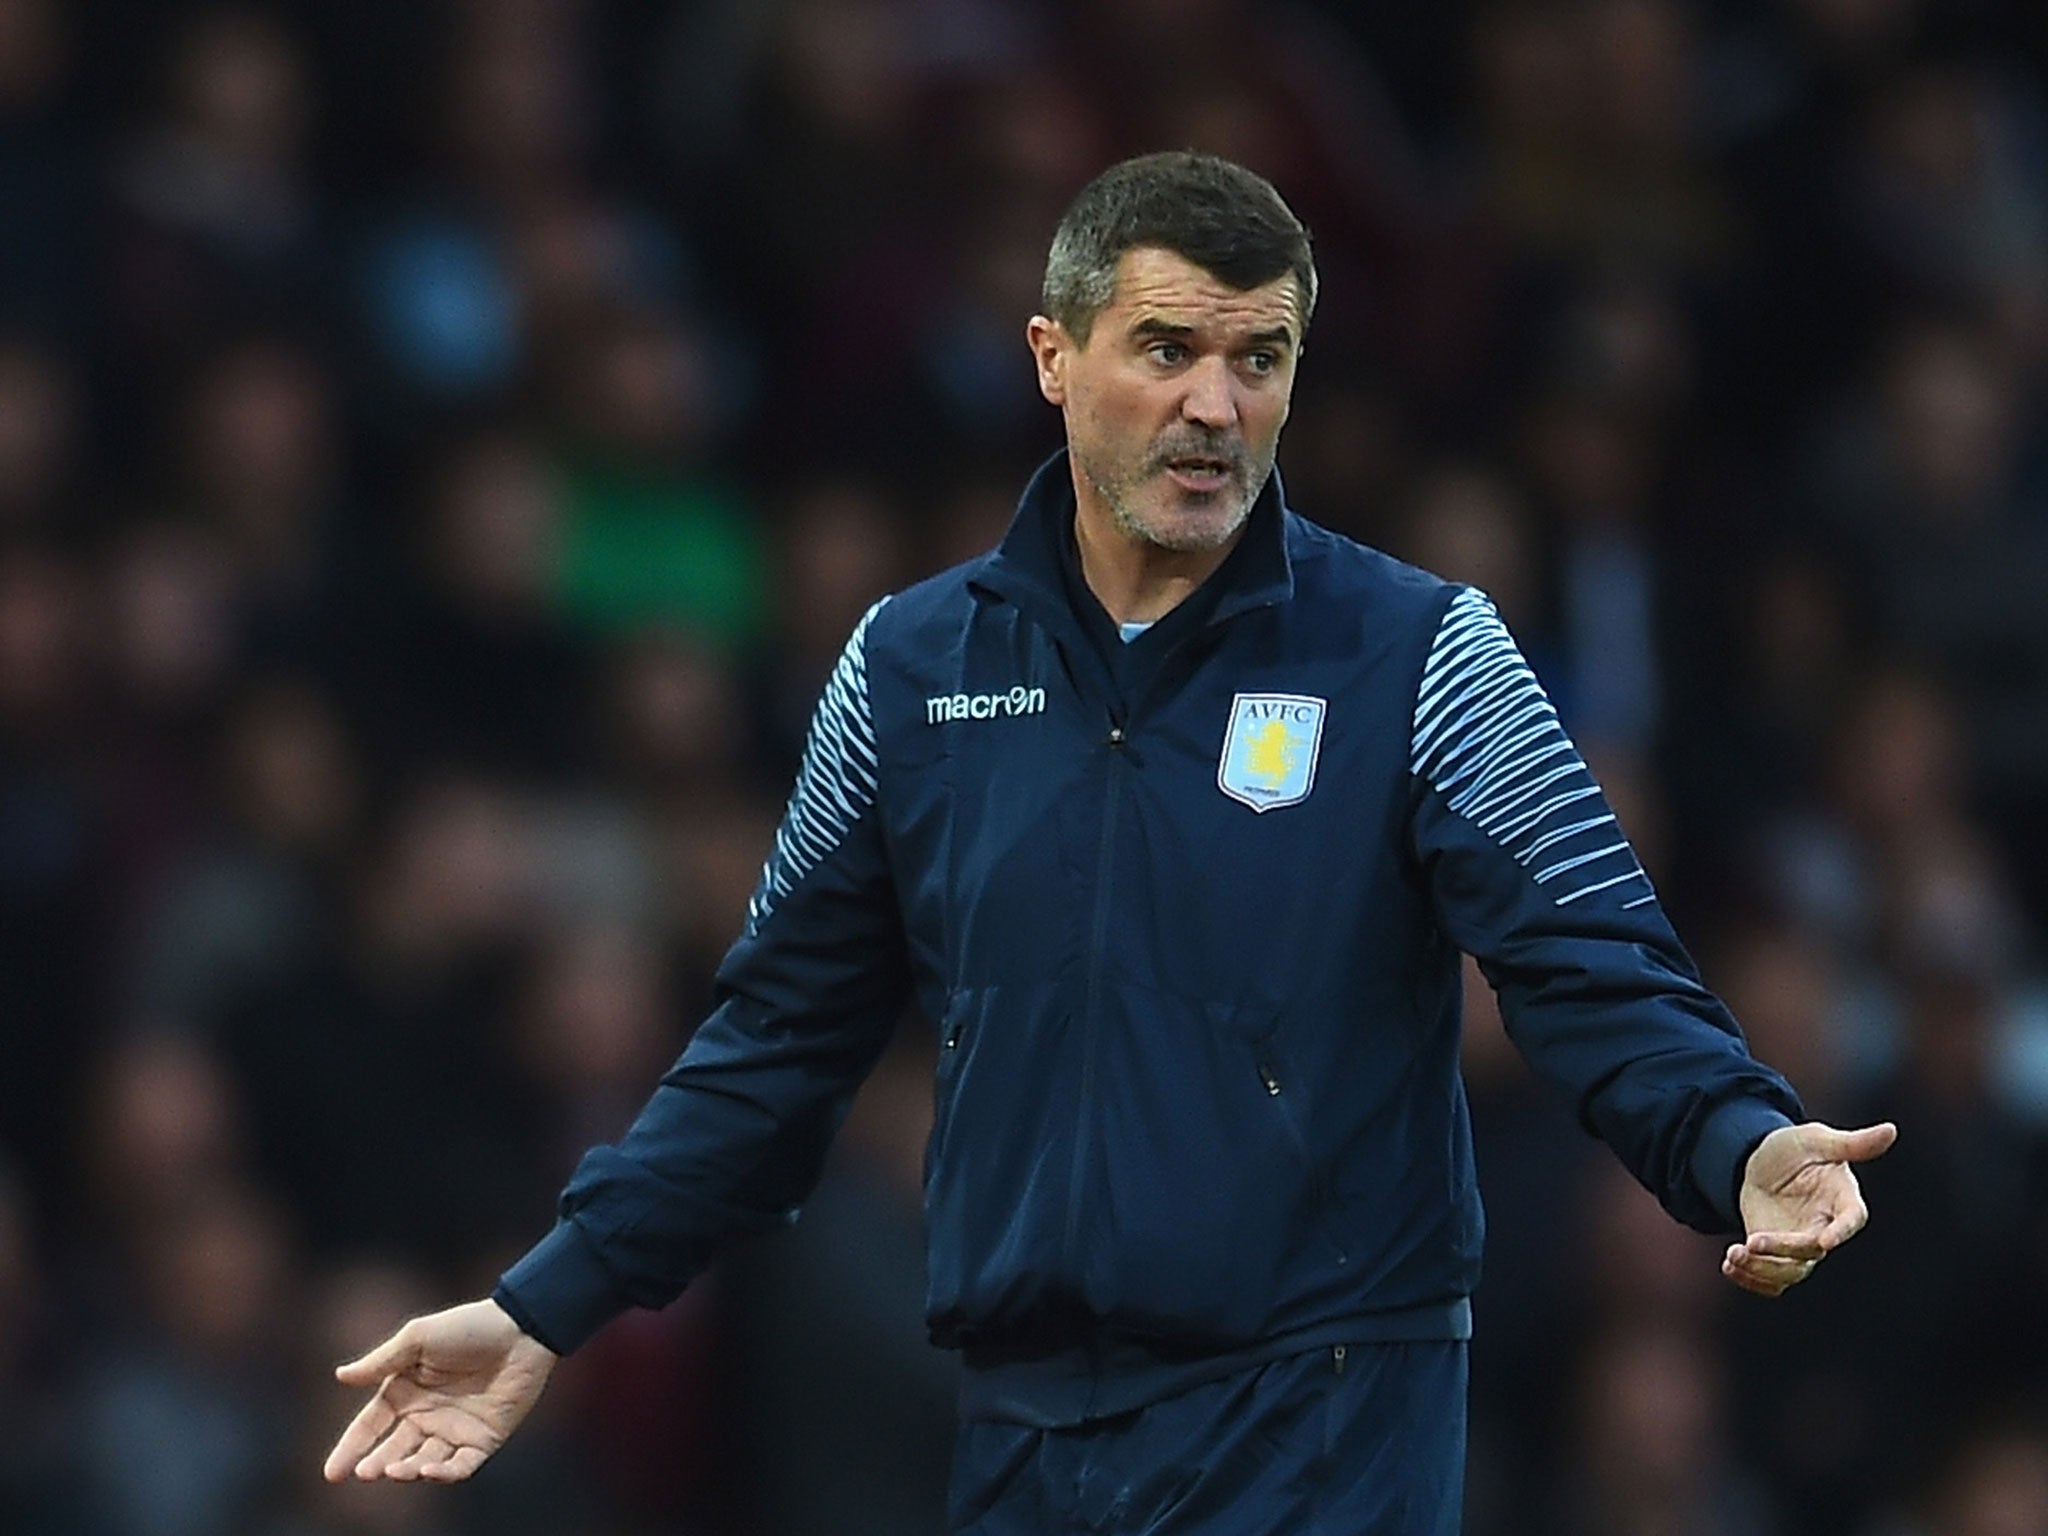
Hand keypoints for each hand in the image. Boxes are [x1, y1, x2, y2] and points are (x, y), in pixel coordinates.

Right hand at [322, 1299, 557, 1483]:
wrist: (522, 1328)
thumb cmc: (469, 1327)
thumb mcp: (419, 1338)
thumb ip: (382, 1361)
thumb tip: (340, 1375)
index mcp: (405, 1391)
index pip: (370, 1427)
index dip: (350, 1450)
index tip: (332, 1474)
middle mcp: (426, 1415)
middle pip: (393, 1450)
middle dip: (377, 1465)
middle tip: (366, 1473)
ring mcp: (454, 1430)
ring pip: (422, 1462)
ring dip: (406, 1470)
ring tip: (395, 1470)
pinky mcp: (483, 1440)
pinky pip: (459, 1466)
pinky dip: (443, 1473)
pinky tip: (427, 1471)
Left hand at [1723, 1120, 1896, 1296]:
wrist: (1763, 1161)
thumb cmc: (1797, 1148)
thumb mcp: (1816, 1139)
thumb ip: (1851, 1143)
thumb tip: (1891, 1130)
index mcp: (1842, 1200)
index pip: (1851, 1219)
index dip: (1842, 1232)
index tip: (1824, 1242)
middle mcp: (1825, 1228)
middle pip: (1812, 1251)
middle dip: (1782, 1250)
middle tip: (1752, 1242)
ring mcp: (1801, 1245)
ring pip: (1790, 1272)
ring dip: (1762, 1269)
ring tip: (1735, 1255)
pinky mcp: (1778, 1254)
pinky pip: (1771, 1279)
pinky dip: (1751, 1278)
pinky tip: (1730, 1265)